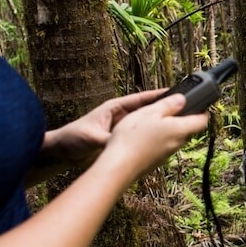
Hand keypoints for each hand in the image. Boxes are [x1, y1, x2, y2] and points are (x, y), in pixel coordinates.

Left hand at [40, 89, 168, 168]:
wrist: (60, 153)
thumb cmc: (72, 139)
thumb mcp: (92, 138)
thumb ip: (108, 139)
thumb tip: (121, 142)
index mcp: (115, 108)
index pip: (141, 99)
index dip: (158, 96)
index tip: (176, 93)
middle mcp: (120, 117)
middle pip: (147, 112)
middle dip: (163, 110)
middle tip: (184, 109)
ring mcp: (121, 129)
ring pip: (145, 126)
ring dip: (158, 126)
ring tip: (178, 127)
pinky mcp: (119, 142)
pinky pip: (139, 139)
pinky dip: (150, 139)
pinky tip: (162, 143)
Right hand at [99, 93, 208, 177]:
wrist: (117, 167)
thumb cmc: (132, 138)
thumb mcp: (149, 112)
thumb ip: (168, 105)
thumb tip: (183, 99)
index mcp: (180, 130)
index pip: (202, 121)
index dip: (203, 111)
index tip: (198, 103)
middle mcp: (177, 144)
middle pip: (189, 129)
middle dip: (184, 118)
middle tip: (172, 108)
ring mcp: (166, 155)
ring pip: (175, 138)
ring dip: (170, 128)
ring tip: (155, 119)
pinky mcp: (156, 161)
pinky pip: (163, 146)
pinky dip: (159, 138)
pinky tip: (145, 134)